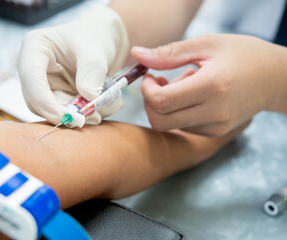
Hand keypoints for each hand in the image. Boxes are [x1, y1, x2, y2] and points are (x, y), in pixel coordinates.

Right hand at [17, 7, 128, 124]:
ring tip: (102, 109)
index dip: (43, 100)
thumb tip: (88, 97)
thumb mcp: (96, 51)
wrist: (102, 42)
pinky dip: (82, 114)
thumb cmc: (95, 38)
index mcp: (34, 48)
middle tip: (92, 117)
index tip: (63, 116)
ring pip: (51, 111)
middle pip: (37, 100)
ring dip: (77, 115)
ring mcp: (42, 85)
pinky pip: (64, 114)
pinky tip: (100, 107)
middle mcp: (32, 69)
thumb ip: (92, 73)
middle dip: (65, 112)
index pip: (31, 77)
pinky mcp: (54, 98)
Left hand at [132, 34, 286, 136]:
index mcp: (211, 86)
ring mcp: (216, 127)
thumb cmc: (243, 55)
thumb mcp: (206, 44)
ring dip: (166, 106)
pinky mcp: (216, 133)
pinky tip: (194, 95)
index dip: (146, 89)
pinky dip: (179, 112)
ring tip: (186, 84)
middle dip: (149, 102)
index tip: (151, 75)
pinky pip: (183, 127)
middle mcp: (214, 112)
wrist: (276, 79)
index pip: (161, 101)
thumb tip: (136, 54)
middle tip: (160, 82)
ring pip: (169, 125)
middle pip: (159, 120)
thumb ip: (168, 53)